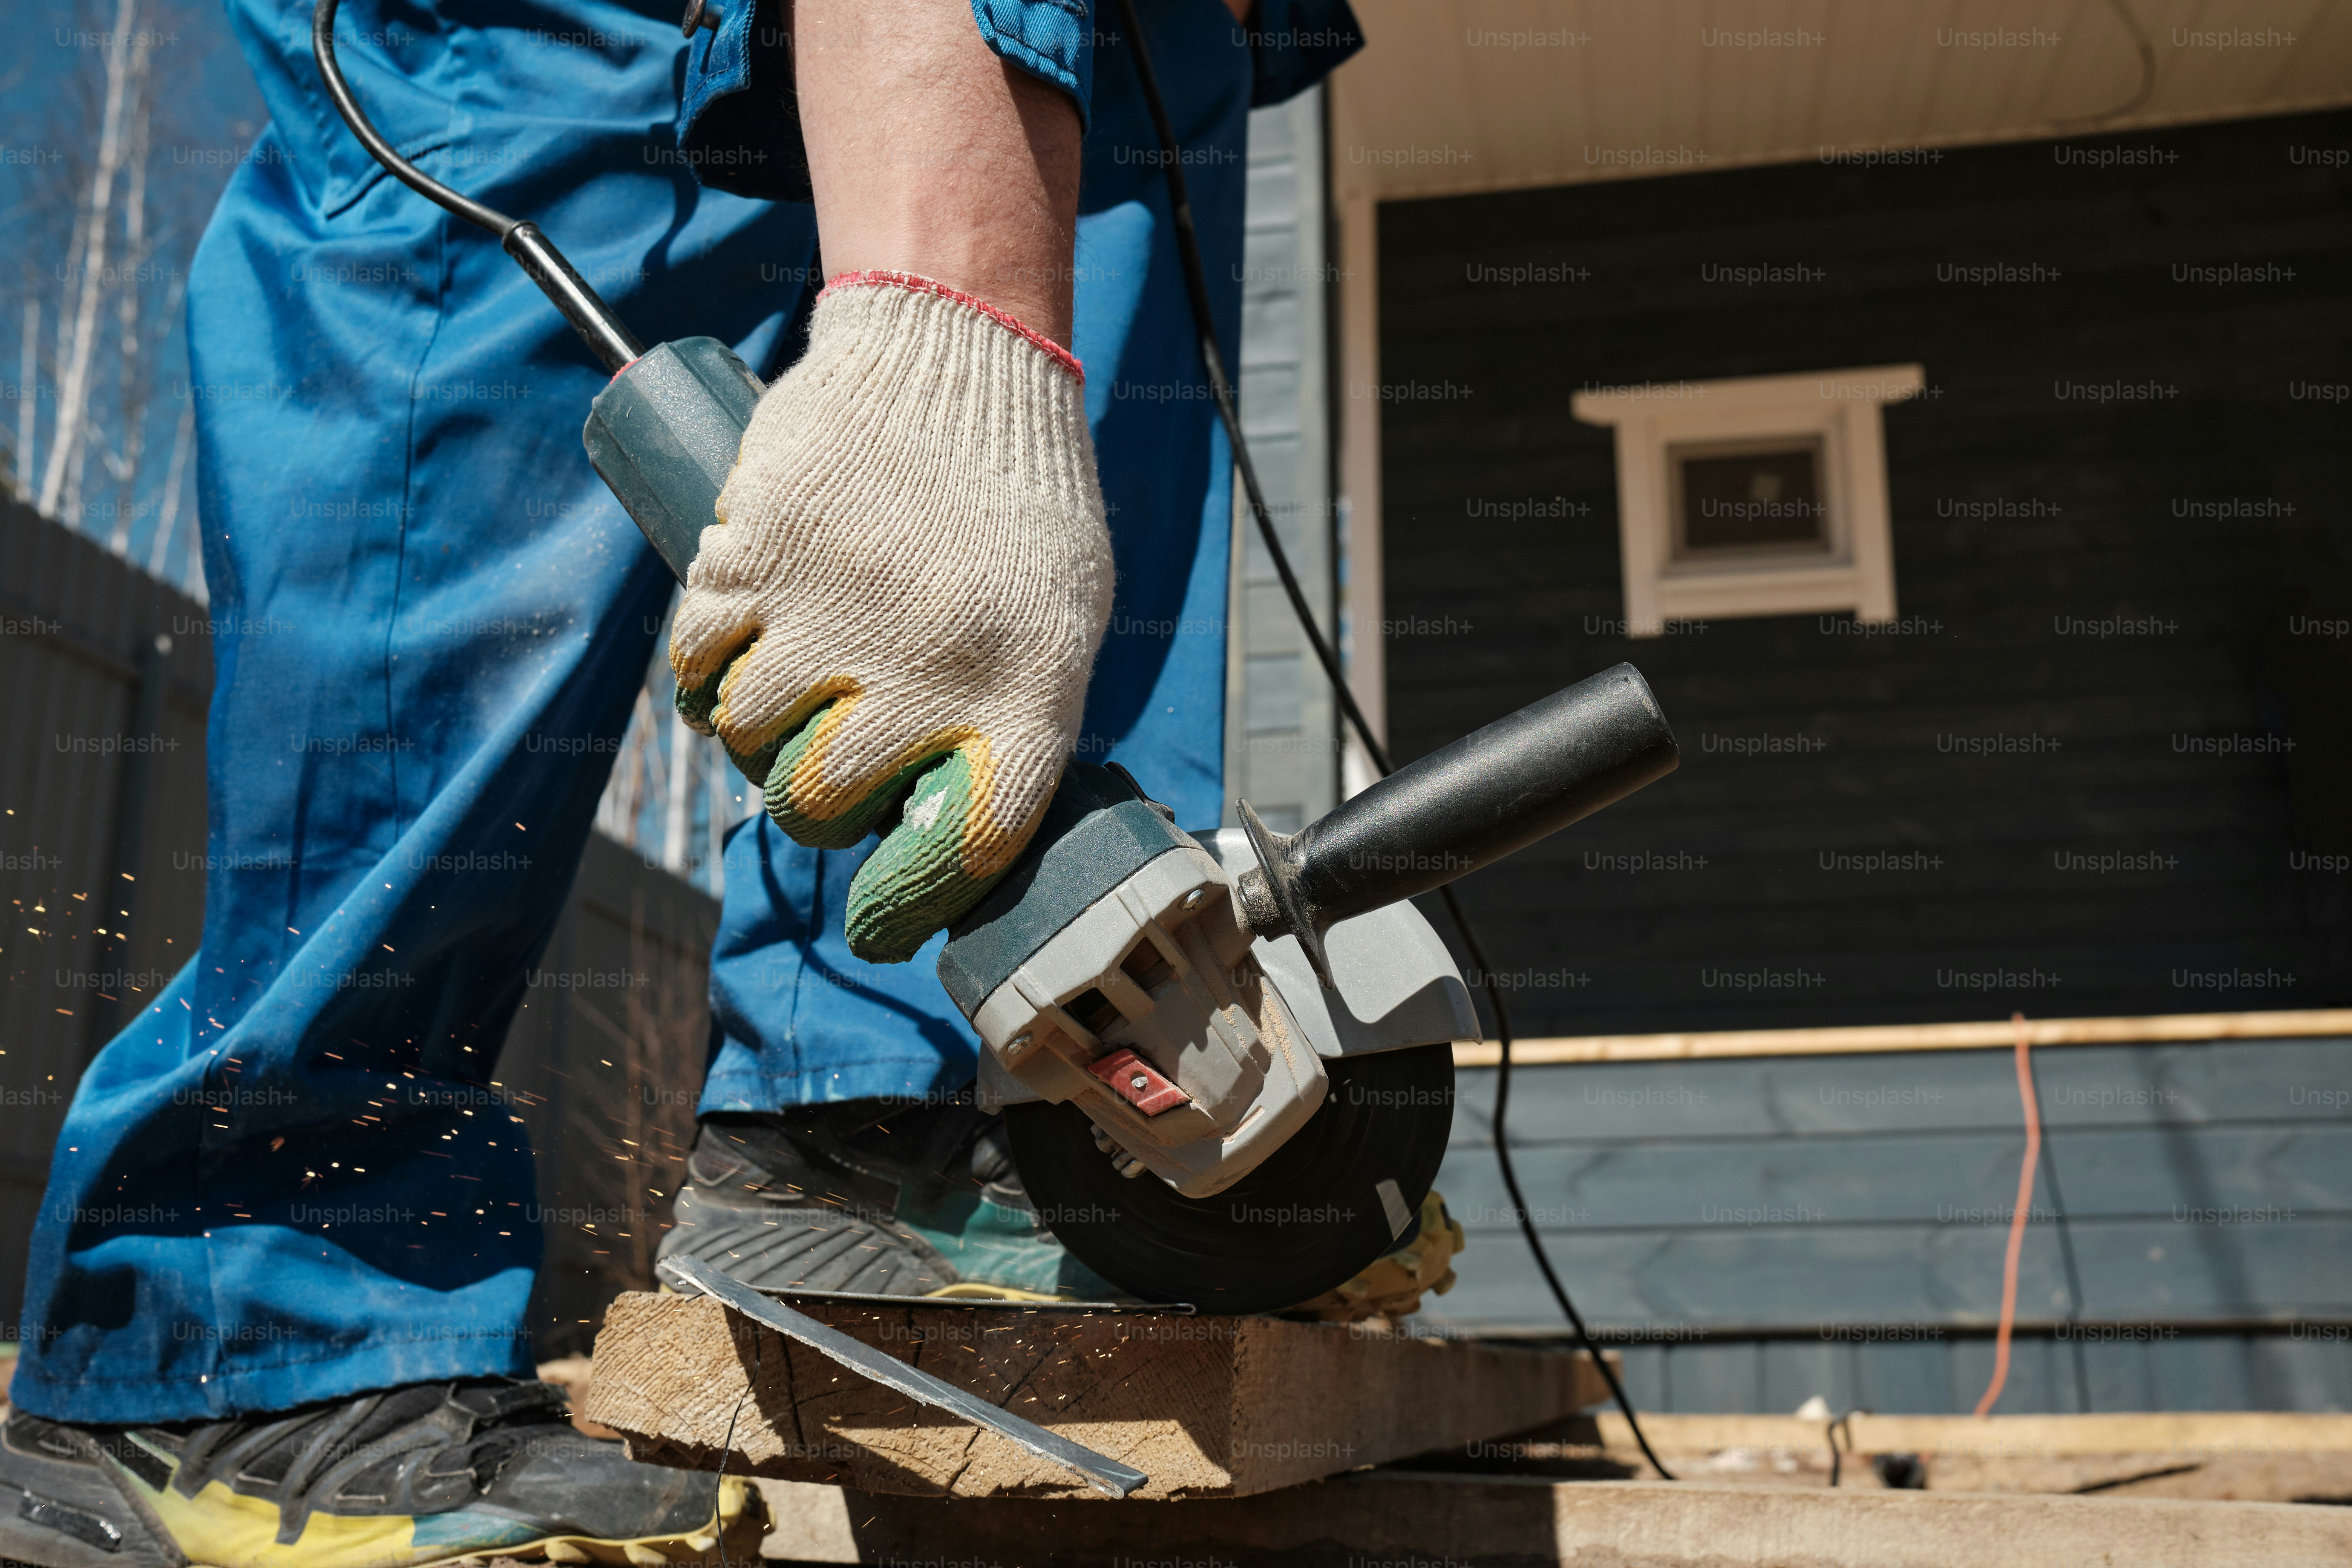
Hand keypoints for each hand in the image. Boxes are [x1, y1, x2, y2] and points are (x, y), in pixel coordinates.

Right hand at [669, 273, 1111, 961]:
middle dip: (815, 805)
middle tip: (825, 768)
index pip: (965, 847)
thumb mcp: (1064, 620)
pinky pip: (694, 661)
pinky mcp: (756, 553)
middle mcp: (928, 664)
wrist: (958, 357)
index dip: (911, 907)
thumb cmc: (1018, 506)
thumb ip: (1012, 722)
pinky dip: (698, 677)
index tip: (879, 929)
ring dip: (753, 737)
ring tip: (787, 693)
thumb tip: (941, 832)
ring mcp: (833, 609)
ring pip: (746, 737)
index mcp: (1025, 690)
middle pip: (825, 800)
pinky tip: (731, 654)